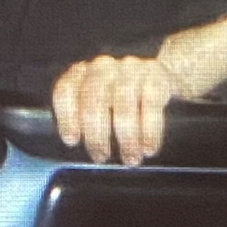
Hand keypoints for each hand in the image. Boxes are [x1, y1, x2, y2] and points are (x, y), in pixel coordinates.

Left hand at [51, 53, 177, 164]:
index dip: (67, 117)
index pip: (66, 90)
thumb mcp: (101, 103)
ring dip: (126, 139)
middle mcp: (103, 68)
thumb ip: (88, 122)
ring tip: (130, 158)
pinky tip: (148, 149)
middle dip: (97, 136)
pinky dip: (150, 133)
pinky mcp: (155, 77)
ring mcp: (130, 71)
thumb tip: (89, 151)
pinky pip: (151, 108)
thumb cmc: (124, 98)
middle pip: (93, 103)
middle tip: (102, 157)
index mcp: (83, 73)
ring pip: (123, 108)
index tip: (72, 140)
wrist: (160, 76)